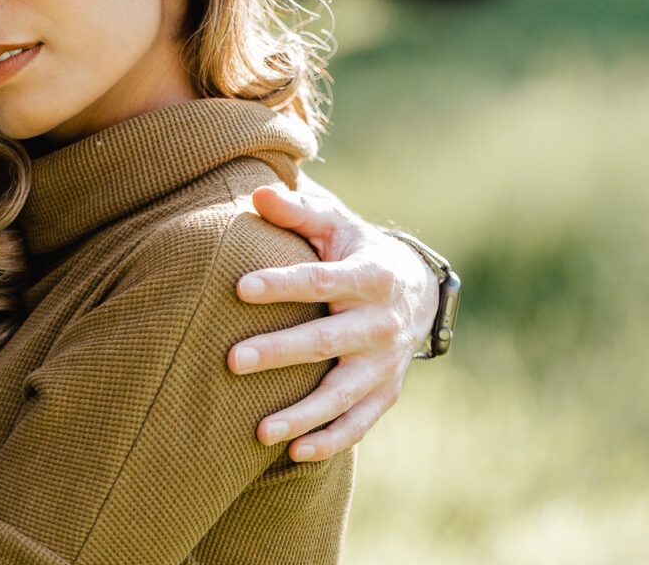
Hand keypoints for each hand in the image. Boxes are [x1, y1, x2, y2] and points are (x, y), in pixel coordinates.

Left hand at [227, 178, 438, 461]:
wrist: (416, 288)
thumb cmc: (355, 250)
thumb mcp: (335, 225)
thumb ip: (298, 211)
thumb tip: (257, 194)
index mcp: (371, 276)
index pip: (321, 280)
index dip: (282, 284)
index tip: (239, 288)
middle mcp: (383, 324)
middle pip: (327, 341)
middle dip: (280, 352)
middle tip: (232, 360)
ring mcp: (386, 364)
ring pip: (343, 394)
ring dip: (303, 414)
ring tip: (258, 430)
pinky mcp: (386, 393)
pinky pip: (359, 424)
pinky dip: (330, 441)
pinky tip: (293, 454)